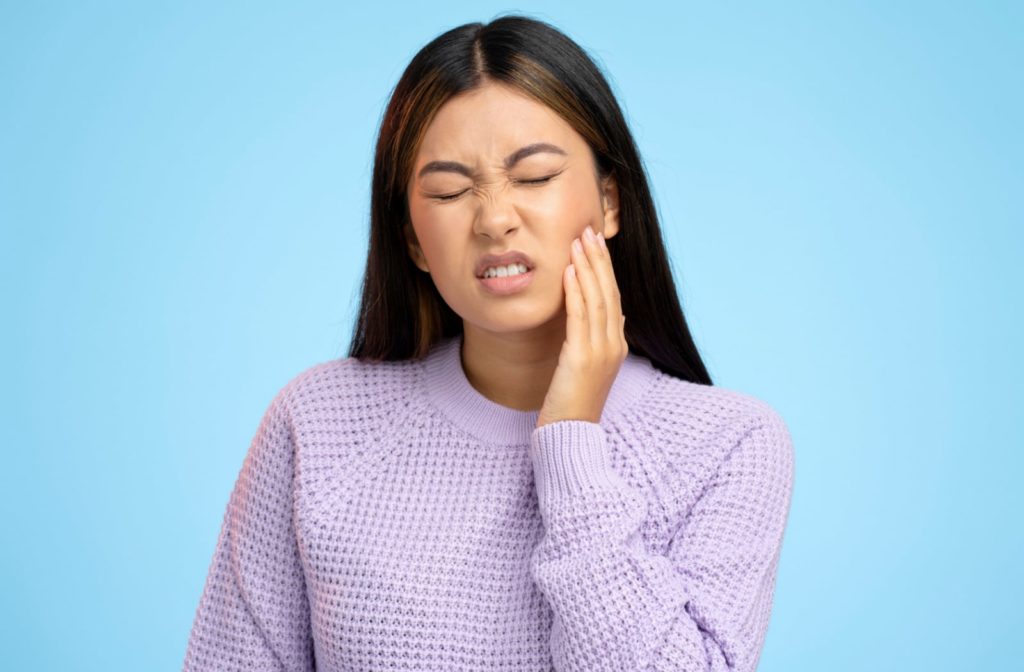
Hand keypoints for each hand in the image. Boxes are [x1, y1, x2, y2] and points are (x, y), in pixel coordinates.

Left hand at [536, 224, 627, 428]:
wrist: (571, 433)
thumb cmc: (574, 402)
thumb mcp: (592, 367)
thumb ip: (603, 340)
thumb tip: (616, 316)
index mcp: (617, 345)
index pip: (614, 297)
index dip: (604, 269)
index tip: (595, 244)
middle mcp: (614, 344)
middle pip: (609, 292)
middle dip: (598, 259)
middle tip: (587, 231)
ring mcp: (602, 351)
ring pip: (597, 299)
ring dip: (586, 267)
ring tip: (577, 242)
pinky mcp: (583, 357)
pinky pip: (580, 316)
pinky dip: (575, 290)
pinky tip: (567, 270)